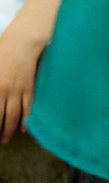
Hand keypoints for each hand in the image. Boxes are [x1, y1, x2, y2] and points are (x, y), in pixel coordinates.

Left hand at [0, 17, 43, 143]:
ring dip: (10, 129)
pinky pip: (29, 107)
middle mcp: (5, 92)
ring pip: (15, 116)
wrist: (22, 42)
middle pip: (1, 118)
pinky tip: (25, 128)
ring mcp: (19, 91)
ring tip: (6, 139)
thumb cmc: (2, 52)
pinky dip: (27, 120)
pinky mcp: (30, 88)